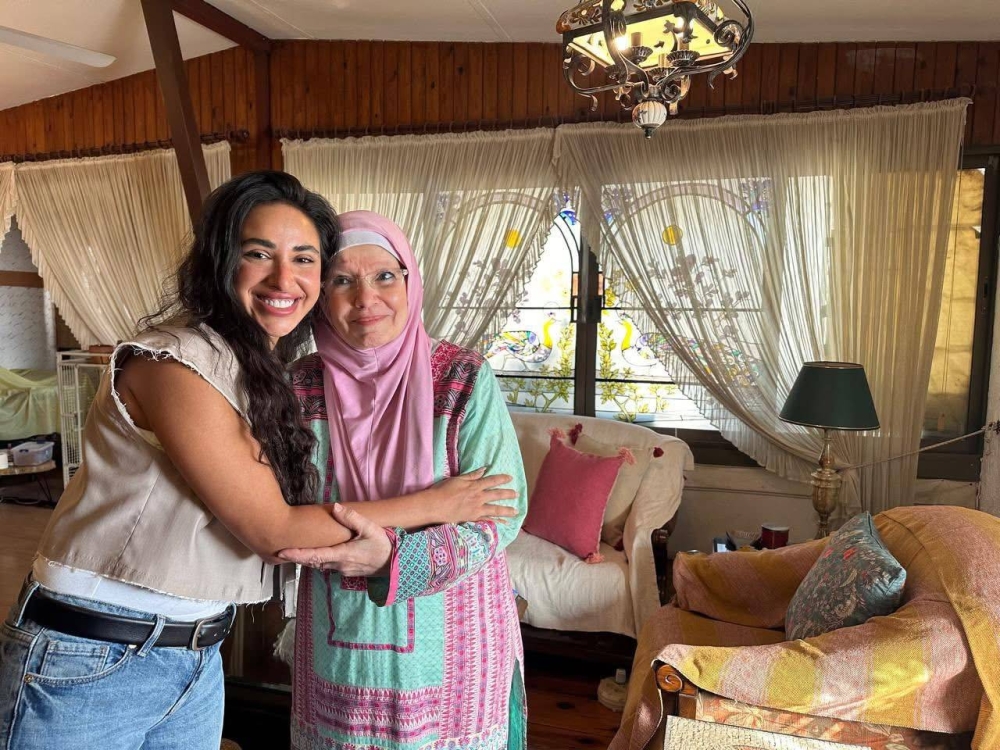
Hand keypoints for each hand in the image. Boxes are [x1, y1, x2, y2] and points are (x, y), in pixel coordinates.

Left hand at [277, 503, 392, 575]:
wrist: (394, 564)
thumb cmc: (382, 545)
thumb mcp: (370, 528)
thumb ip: (352, 518)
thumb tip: (336, 507)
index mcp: (342, 554)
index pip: (314, 555)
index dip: (297, 555)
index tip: (282, 552)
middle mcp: (339, 565)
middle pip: (313, 561)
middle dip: (297, 557)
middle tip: (280, 551)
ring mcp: (342, 570)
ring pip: (319, 565)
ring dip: (306, 559)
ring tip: (291, 552)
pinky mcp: (346, 571)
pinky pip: (327, 566)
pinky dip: (316, 560)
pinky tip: (313, 554)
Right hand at [431, 467, 518, 525]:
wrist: (434, 505)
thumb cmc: (443, 490)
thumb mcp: (457, 479)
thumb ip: (472, 475)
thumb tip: (484, 469)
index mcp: (474, 485)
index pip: (491, 480)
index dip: (502, 479)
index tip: (510, 478)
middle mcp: (478, 497)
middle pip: (496, 494)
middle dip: (508, 494)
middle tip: (517, 494)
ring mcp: (476, 508)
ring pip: (495, 509)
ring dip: (507, 509)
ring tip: (516, 511)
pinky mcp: (473, 517)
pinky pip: (488, 519)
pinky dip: (497, 520)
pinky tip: (504, 522)